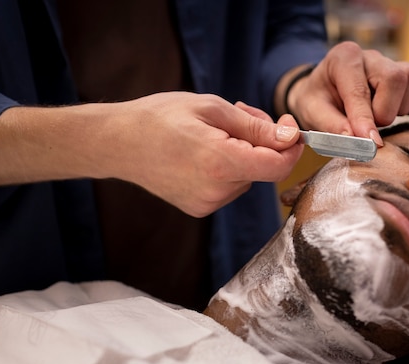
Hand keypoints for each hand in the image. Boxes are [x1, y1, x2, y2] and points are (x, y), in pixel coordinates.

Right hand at [0, 92, 302, 216]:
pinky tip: (207, 149)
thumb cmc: (159, 117)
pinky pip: (229, 186)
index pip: (278, 166)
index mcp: (221, 163)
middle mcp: (217, 191)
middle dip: (263, 141)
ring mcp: (207, 204)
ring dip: (245, 152)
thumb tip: (291, 138)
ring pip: (247, 177)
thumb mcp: (211, 109)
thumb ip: (255, 127)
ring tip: (217, 129)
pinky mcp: (199, 208)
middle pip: (263, 169)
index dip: (291, 147)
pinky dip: (229, 167)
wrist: (116, 143)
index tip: (289, 127)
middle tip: (244, 113)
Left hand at [286, 41, 408, 144]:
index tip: (371, 143)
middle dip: (385, 111)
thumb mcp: (312, 113)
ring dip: (399, 109)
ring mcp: (392, 62)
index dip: (365, 119)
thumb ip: (333, 126)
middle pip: (395, 78)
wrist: (323, 92)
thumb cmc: (317, 101)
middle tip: (368, 126)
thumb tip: (358, 141)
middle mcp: (370, 56)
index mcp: (343, 58)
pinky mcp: (407, 75)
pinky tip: (394, 112)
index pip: (359, 89)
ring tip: (377, 116)